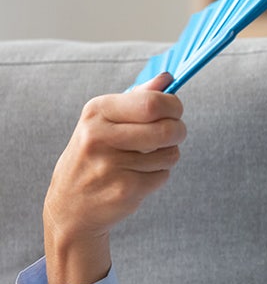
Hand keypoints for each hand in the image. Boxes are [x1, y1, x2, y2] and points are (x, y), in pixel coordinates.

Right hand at [43, 72, 185, 283]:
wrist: (69, 206)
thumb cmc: (94, 155)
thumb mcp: (105, 121)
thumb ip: (137, 97)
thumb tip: (167, 78)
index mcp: (96, 112)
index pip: (152, 103)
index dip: (174, 106)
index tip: (175, 111)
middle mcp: (99, 136)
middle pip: (168, 128)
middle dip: (179, 131)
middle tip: (173, 134)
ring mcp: (110, 165)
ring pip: (170, 153)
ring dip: (167, 156)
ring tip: (145, 159)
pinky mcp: (124, 190)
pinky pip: (163, 175)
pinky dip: (158, 176)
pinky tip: (137, 177)